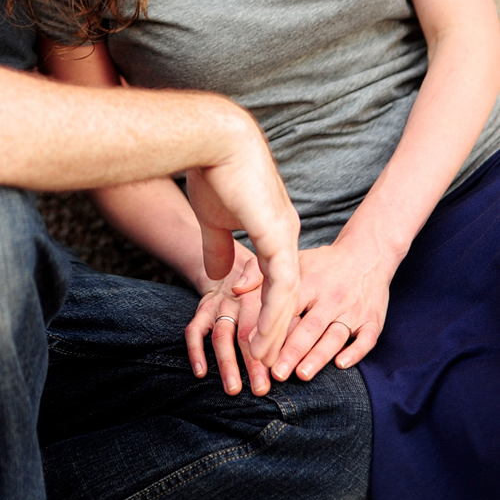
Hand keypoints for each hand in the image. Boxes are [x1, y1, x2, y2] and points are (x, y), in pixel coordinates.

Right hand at [185, 114, 300, 367]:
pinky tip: (261, 340)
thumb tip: (221, 277)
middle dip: (277, 328)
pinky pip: (282, 289)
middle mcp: (286, 232)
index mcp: (274, 225)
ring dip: (276, 331)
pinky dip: (273, 318)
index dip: (268, 307)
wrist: (214, 138)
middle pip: (288, 290)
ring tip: (263, 361)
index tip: (255, 335)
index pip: (276, 276)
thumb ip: (220, 247)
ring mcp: (286, 235)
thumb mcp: (214, 218)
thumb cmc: (211, 169)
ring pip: (288, 296)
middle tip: (267, 361)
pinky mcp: (279, 238)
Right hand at [185, 247, 274, 396]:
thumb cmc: (263, 284)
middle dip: (253, 365)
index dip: (271, 350)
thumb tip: (293, 325)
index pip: (266, 326)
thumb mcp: (278, 286)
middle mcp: (238, 301)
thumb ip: (285, 306)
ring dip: (227, 364)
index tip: (277, 375)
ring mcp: (218, 306)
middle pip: (245, 335)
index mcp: (261, 297)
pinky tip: (201, 373)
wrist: (231, 263)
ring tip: (233, 389)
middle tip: (261, 390)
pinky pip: (194, 331)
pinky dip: (195, 351)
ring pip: (221, 336)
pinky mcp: (202, 310)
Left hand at [270, 237, 391, 382]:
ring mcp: (353, 309)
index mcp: (310, 282)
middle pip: (310, 327)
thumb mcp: (293, 259)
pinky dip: (355, 352)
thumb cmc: (323, 263)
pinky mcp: (373, 320)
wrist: (368, 253)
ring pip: (335, 335)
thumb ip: (260, 272)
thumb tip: (234, 290)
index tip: (256, 350)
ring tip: (301, 374)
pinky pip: (366, 339)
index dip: (272, 330)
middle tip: (276, 372)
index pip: (289, 309)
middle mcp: (331, 297)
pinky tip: (341, 365)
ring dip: (318, 356)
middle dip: (292, 351)